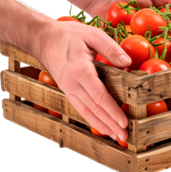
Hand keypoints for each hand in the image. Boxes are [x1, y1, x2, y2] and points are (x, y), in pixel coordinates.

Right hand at [36, 18, 131, 140]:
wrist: (42, 38)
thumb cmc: (69, 34)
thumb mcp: (92, 35)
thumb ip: (111, 48)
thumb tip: (128, 63)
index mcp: (80, 70)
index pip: (99, 96)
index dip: (112, 111)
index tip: (124, 122)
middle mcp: (72, 84)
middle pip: (94, 109)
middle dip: (110, 124)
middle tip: (124, 136)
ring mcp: (68, 89)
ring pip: (86, 112)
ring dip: (102, 126)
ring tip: (115, 136)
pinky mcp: (67, 90)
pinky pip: (80, 108)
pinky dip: (92, 119)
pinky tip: (101, 126)